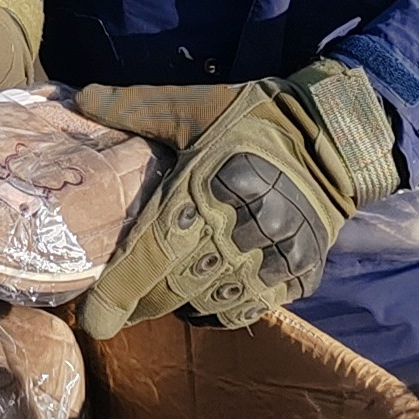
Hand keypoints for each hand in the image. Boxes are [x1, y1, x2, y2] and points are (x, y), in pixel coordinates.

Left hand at [72, 60, 402, 337]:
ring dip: (177, 306)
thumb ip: (135, 107)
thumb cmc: (256, 118)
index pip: (148, 258)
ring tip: (159, 297)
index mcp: (200, 193)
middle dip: (138, 304)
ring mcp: (267, 261)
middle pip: (171, 290)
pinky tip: (203, 298)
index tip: (93, 320)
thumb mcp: (194, 105)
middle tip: (116, 307)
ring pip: (205, 305)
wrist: (337, 136)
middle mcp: (232, 235)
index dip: (116, 295)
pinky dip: (217, 311)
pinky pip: (245, 310)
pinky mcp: (294, 275)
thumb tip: (81, 98)